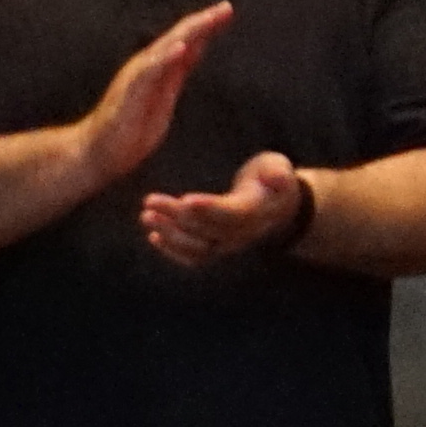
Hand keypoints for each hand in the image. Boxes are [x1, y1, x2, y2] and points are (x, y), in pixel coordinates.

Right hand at [71, 5, 235, 188]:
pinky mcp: (129, 91)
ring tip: (208, 18)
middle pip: (178, 37)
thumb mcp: (165, 95)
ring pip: (165, 47)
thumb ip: (178, 72)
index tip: (227, 12)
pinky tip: (180, 47)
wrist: (99, 152)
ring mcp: (137, 77)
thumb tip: (195, 51)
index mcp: (159, 68)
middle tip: (226, 7)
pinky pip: (148, 70)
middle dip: (203, 21)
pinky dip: (164, 57)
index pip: (186, 41)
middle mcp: (147, 66)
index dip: (207, 26)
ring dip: (188, 32)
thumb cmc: (131, 128)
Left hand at [139, 150, 311, 266]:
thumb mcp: (278, 168)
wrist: (277, 208)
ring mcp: (230, 244)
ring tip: (147, 216)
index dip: (210, 209)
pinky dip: (174, 251)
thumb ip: (277, 172)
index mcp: (258, 211)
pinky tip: (154, 236)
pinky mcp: (217, 248)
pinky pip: (196, 258)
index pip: (233, 214)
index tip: (185, 200)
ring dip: (171, 235)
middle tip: (150, 201)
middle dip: (178, 216)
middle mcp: (244, 234)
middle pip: (209, 230)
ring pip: (199, 248)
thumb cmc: (271, 181)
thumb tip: (278, 177)